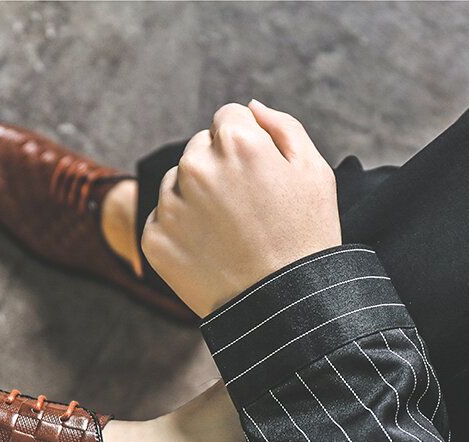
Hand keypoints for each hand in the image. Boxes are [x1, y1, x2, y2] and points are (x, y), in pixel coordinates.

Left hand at [141, 100, 341, 316]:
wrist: (280, 306)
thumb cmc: (305, 237)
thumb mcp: (314, 171)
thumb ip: (281, 126)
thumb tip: (249, 107)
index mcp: (237, 142)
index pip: (227, 119)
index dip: (245, 144)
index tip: (257, 174)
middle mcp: (196, 167)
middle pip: (198, 149)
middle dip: (217, 168)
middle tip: (244, 209)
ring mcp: (171, 205)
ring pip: (176, 183)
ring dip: (194, 198)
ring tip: (227, 233)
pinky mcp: (154, 239)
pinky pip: (161, 219)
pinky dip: (179, 231)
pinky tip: (208, 250)